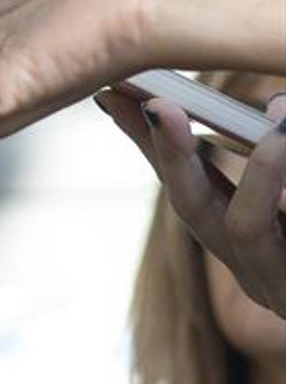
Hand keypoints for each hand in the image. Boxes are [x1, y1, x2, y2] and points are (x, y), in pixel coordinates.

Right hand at [101, 89, 285, 321]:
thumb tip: (278, 107)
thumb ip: (280, 163)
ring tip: (279, 121)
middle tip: (161, 104)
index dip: (147, 146)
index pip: (184, 188)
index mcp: (248, 245)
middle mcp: (256, 271)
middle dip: (173, 155)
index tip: (113, 95)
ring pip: (246, 227)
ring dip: (259, 167)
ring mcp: (280, 287)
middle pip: (195, 213)